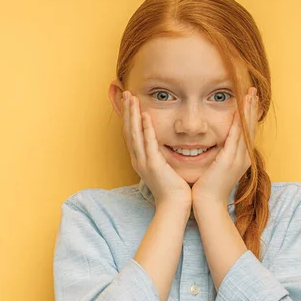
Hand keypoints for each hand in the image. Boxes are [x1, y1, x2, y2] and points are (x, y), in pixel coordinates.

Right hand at [122, 91, 191, 211]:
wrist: (175, 206)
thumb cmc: (173, 189)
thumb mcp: (164, 168)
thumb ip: (161, 155)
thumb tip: (163, 145)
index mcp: (140, 159)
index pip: (131, 133)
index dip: (128, 116)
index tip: (129, 101)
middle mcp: (138, 159)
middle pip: (128, 130)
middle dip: (127, 111)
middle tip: (126, 93)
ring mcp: (144, 162)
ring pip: (134, 134)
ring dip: (133, 115)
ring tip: (132, 99)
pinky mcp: (154, 165)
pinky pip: (148, 144)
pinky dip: (146, 129)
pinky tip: (145, 116)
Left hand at [191, 87, 258, 206]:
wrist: (207, 205)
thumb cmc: (206, 189)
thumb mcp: (214, 169)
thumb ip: (217, 157)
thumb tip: (213, 148)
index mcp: (239, 159)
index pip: (246, 132)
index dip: (248, 116)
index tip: (249, 100)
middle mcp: (243, 157)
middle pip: (250, 127)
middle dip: (252, 108)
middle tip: (253, 90)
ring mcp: (238, 159)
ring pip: (246, 129)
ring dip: (248, 110)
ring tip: (250, 94)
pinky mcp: (229, 161)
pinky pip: (236, 137)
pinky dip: (239, 123)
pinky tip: (239, 110)